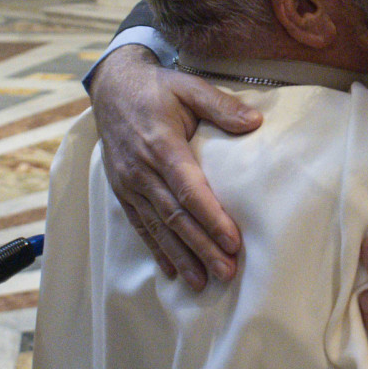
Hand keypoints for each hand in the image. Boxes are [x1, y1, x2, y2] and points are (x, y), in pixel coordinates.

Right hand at [88, 44, 261, 289]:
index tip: (233, 240)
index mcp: (161, 145)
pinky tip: (174, 270)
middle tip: (226, 272)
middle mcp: (142, 170)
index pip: (189, 189)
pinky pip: (141, 225)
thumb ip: (221, 105)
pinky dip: (157, 249)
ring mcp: (129, 183)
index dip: (211, 217)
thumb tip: (255, 121)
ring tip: (202, 282)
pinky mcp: (122, 191)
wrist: (112, 87)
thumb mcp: (189, 87)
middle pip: (175, 216)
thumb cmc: (158, 88)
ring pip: (158, 226)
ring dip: (182, 256)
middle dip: (202, 247)